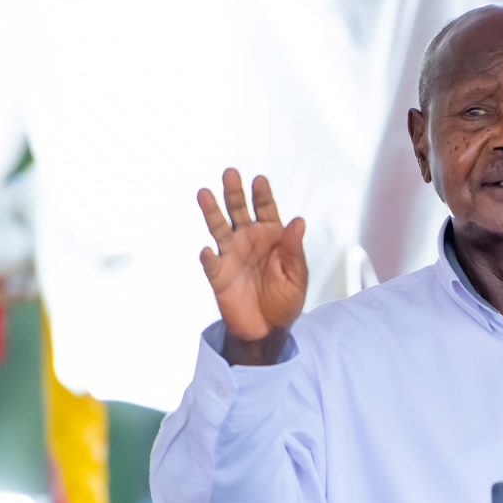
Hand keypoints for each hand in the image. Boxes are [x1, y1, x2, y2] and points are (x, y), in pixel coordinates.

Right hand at [198, 168, 307, 362]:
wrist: (268, 329)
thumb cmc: (285, 299)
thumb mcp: (297, 275)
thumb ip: (294, 249)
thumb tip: (298, 220)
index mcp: (271, 236)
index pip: (266, 209)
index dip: (262, 194)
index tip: (259, 180)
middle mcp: (248, 239)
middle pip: (239, 210)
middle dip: (234, 192)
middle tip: (230, 173)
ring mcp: (231, 255)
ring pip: (219, 228)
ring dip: (212, 211)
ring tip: (204, 193)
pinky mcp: (218, 275)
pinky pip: (210, 263)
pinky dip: (207, 257)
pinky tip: (207, 251)